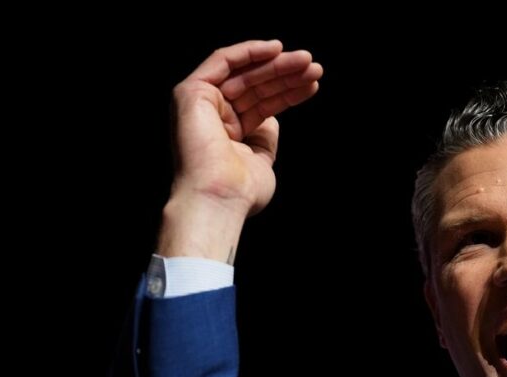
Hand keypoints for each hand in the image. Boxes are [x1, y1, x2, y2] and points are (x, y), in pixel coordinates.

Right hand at [158, 40, 322, 261]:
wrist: (220, 197)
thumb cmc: (241, 190)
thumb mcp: (262, 159)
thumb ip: (265, 136)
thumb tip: (272, 116)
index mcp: (227, 134)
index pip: (261, 105)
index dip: (287, 93)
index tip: (313, 85)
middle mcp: (211, 117)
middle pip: (255, 86)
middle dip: (286, 75)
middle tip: (315, 67)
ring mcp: (199, 104)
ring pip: (243, 72)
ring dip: (276, 64)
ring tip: (307, 62)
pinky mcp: (191, 93)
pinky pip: (222, 61)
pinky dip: (249, 52)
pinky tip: (276, 49)